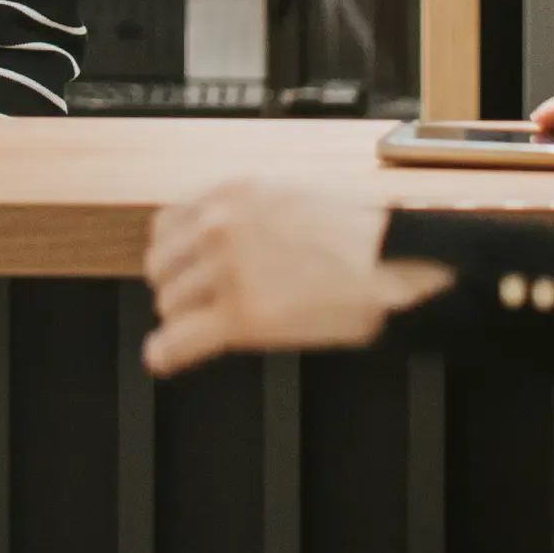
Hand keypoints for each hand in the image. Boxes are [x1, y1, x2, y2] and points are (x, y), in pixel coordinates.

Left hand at [144, 182, 455, 376]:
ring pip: (170, 304)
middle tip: (194, 304)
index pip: (166, 223)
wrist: (391, 263)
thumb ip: (248, 211)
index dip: (173, 252)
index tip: (179, 268)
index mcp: (234, 193)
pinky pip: (179, 340)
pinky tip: (163, 359)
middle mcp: (220, 226)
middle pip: (162, 266)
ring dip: (183, 319)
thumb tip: (224, 234)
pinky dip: (166, 353)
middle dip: (176, 287)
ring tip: (200, 329)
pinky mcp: (239, 316)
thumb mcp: (291, 197)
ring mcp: (227, 270)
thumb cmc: (359, 234)